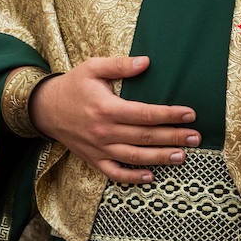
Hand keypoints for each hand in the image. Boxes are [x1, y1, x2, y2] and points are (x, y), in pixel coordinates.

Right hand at [28, 56, 199, 183]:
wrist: (45, 108)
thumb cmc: (73, 85)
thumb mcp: (93, 67)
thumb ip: (120, 65)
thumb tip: (146, 62)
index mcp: (107, 108)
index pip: (145, 114)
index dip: (169, 115)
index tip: (190, 114)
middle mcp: (105, 131)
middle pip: (145, 137)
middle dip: (173, 137)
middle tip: (195, 137)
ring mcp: (99, 148)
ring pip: (134, 158)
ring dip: (160, 158)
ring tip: (182, 156)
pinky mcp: (93, 159)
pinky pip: (114, 173)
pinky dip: (132, 178)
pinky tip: (150, 177)